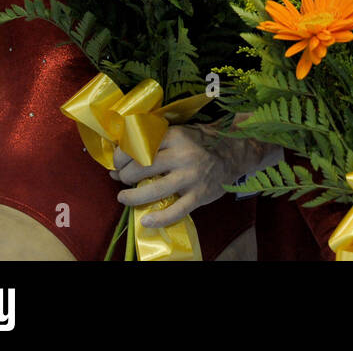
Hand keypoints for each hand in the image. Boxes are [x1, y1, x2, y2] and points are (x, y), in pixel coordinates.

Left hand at [110, 124, 237, 226]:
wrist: (234, 152)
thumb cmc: (201, 143)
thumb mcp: (180, 132)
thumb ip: (157, 140)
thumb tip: (122, 154)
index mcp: (175, 135)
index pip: (139, 145)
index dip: (121, 156)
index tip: (117, 163)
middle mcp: (182, 154)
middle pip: (141, 167)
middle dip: (125, 176)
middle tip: (122, 179)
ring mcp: (191, 176)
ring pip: (153, 190)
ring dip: (132, 197)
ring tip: (124, 198)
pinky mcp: (199, 194)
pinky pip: (176, 211)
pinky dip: (159, 219)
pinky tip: (146, 220)